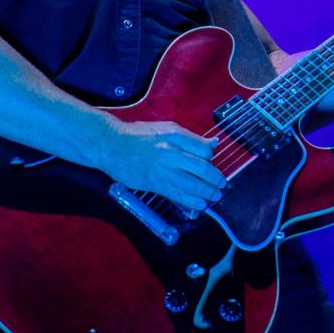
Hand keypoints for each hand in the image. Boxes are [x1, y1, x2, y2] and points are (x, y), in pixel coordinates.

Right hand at [97, 118, 225, 209]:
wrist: (112, 145)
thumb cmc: (138, 135)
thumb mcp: (165, 128)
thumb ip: (189, 138)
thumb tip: (212, 145)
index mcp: (175, 135)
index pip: (204, 149)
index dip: (211, 157)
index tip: (212, 162)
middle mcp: (171, 152)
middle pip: (201, 168)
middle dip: (215, 179)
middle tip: (221, 184)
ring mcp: (163, 169)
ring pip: (192, 184)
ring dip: (207, 193)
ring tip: (215, 196)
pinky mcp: (154, 184)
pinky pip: (178, 195)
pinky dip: (192, 201)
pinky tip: (201, 204)